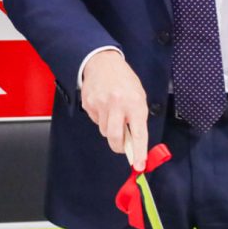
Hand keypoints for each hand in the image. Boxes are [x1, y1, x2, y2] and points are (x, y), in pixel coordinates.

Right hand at [81, 50, 150, 170]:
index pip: (138, 133)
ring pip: (104, 131)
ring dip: (109, 128)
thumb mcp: (138, 96)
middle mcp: (117, 104)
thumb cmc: (124, 80)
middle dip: (119, 146)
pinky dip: (100, 118)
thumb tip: (135, 144)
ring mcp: (101, 104)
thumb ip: (138, 119)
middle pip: (114, 138)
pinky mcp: (88, 104)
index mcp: (134, 103)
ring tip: (113, 112)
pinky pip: (95, 121)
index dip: (139, 152)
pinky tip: (104, 105)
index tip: (138, 165)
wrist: (103, 62)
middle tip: (123, 145)